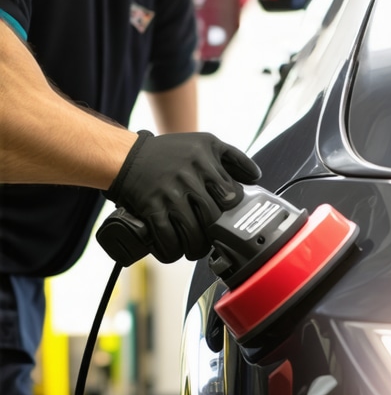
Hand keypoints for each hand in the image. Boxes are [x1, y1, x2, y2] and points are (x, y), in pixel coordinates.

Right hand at [104, 130, 260, 261]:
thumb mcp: (207, 143)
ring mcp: (169, 194)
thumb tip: (255, 176)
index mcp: (205, 162)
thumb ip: (234, 158)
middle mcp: (188, 178)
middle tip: (211, 239)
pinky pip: (166, 238)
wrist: (130, 157)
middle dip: (214, 234)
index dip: (231, 211)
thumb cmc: (171, 153)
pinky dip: (171, 251)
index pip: (230, 195)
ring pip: (192, 233)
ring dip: (195, 248)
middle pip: (212, 218)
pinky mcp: (151, 208)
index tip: (227, 217)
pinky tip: (174, 251)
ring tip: (194, 249)